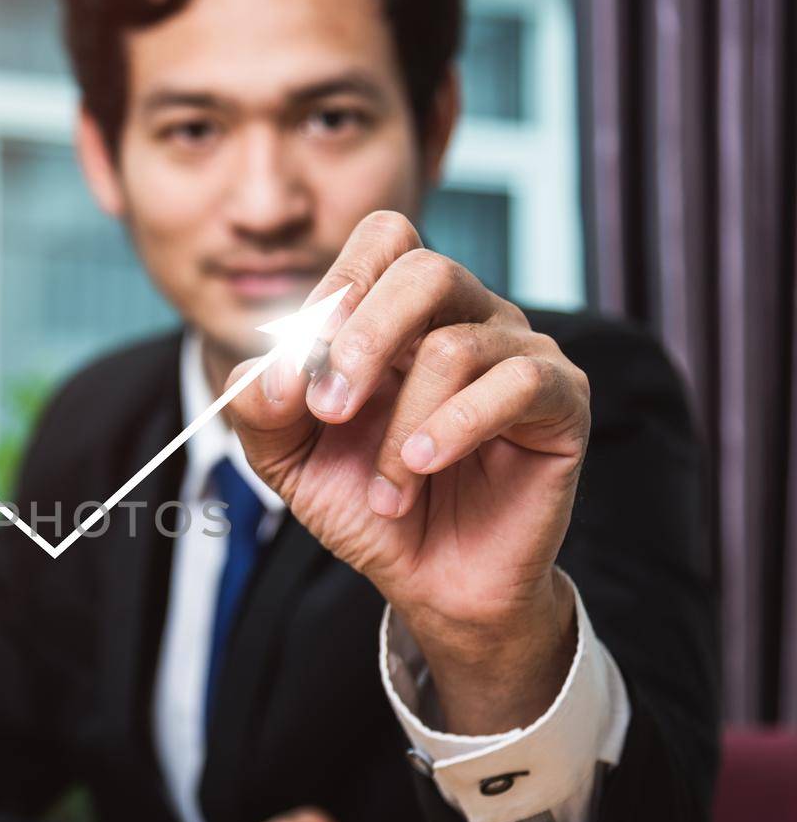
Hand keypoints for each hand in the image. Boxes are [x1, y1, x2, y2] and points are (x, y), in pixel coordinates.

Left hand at [226, 211, 587, 733]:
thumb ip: (259, 406)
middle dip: (361, 341)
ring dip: (401, 427)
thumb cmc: (367, 504)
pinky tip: (422, 469)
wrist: (431, 579)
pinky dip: (453, 429)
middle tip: (328, 412)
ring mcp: (519, 352)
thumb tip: (271, 372)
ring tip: (387, 488)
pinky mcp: (561, 399)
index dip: (336, 291)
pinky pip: (516, 383)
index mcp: (401, 314)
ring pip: (455, 345)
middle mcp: (466, 316)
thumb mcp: (287, 456)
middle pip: (425, 271)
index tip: (298, 371)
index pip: (382, 242)